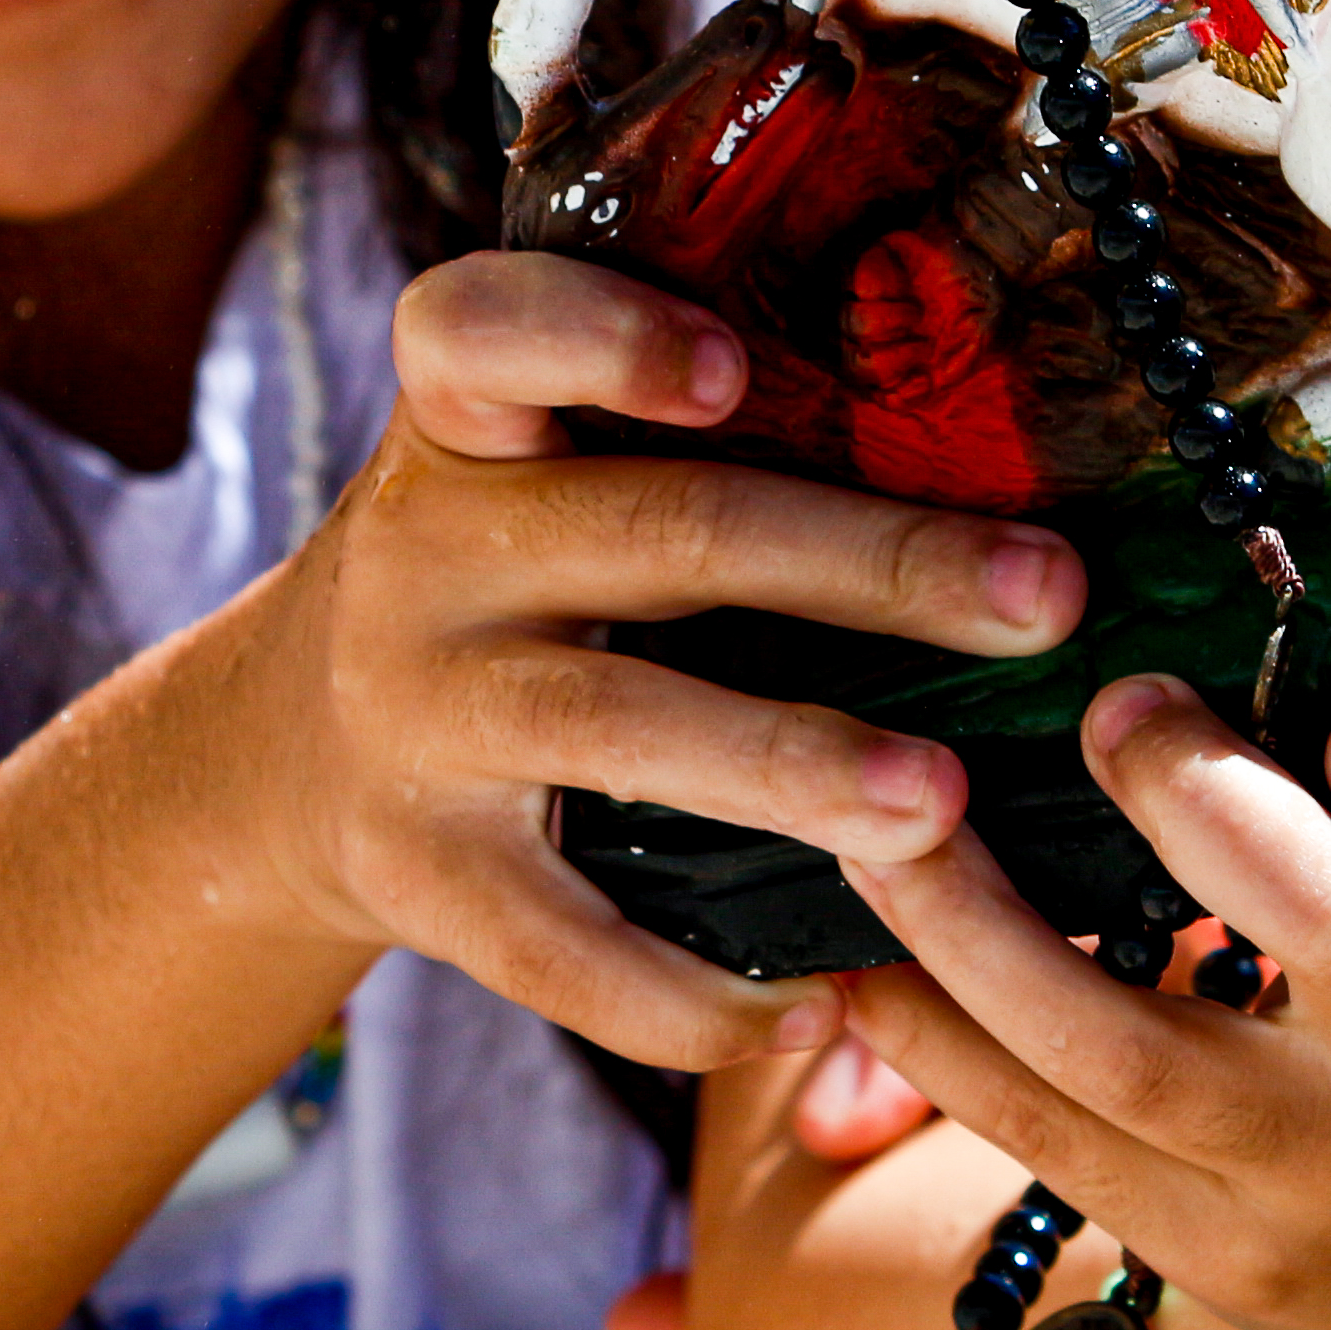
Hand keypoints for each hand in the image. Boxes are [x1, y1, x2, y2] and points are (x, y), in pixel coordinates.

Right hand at [189, 248, 1084, 1072]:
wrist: (286, 751)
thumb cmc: (495, 578)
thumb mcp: (521, 468)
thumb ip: (673, 437)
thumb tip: (985, 442)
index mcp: (464, 427)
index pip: (478, 328)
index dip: (597, 337)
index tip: (730, 365)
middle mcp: (426, 555)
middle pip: (654, 537)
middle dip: (864, 565)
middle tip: (1044, 597)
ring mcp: (414, 718)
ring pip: (618, 728)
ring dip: (792, 767)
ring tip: (941, 807)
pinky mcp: (418, 873)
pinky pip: (560, 946)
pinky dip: (692, 992)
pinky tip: (819, 1001)